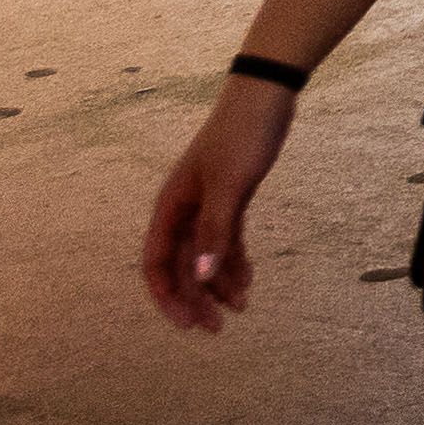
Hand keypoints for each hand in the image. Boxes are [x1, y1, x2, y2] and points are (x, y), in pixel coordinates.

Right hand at [137, 74, 294, 331]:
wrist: (268, 96)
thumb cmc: (242, 135)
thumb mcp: (230, 186)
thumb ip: (214, 232)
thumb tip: (199, 277)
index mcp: (170, 206)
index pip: (156, 263)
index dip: (167, 296)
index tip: (186, 323)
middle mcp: (183, 210)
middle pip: (181, 266)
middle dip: (196, 298)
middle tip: (217, 328)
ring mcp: (207, 205)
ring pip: (205, 257)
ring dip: (218, 284)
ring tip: (240, 309)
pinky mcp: (230, 199)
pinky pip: (225, 241)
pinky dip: (235, 261)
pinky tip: (248, 282)